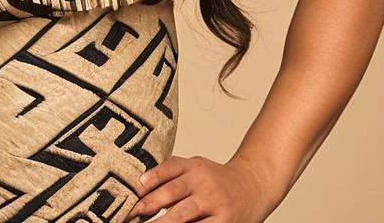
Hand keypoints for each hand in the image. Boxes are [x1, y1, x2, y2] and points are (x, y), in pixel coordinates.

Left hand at [125, 155, 275, 222]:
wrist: (255, 185)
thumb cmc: (217, 179)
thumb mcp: (195, 167)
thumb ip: (172, 172)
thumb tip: (141, 185)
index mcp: (193, 166)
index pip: (167, 170)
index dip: (147, 181)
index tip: (130, 193)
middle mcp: (203, 182)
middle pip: (171, 194)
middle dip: (147, 207)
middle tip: (129, 216)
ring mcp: (214, 204)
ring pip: (183, 216)